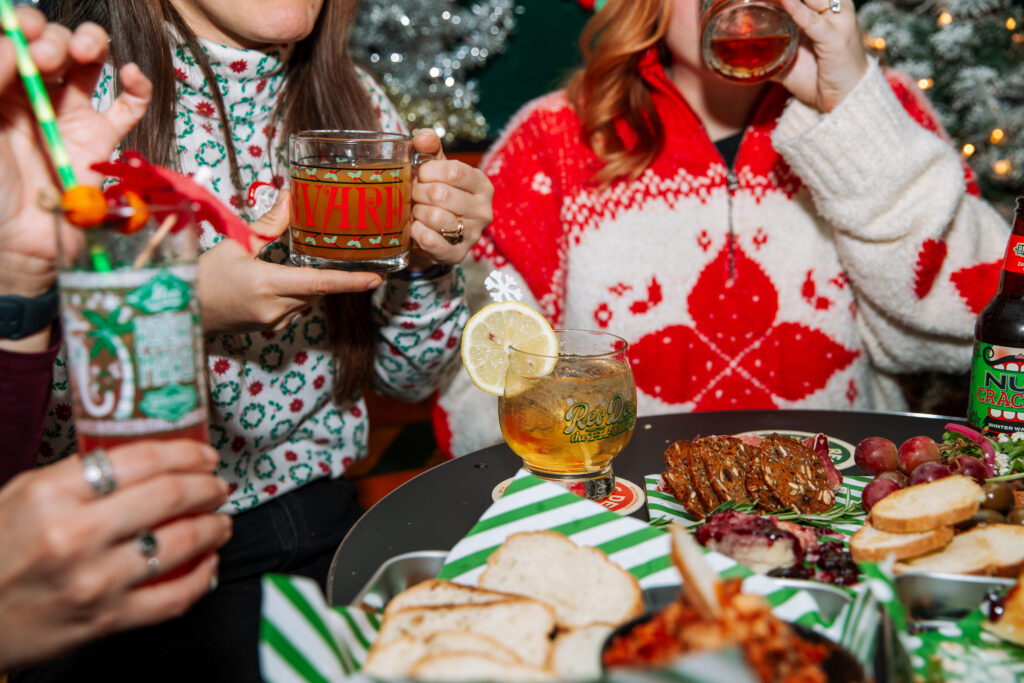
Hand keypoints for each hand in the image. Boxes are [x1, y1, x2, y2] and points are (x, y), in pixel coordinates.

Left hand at [0, 7, 151, 300]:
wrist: (19, 244)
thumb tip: (11, 43)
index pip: (16, 42)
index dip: (25, 28)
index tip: (26, 33)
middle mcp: (35, 97)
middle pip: (54, 45)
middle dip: (55, 38)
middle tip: (50, 56)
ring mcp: (71, 117)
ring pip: (91, 64)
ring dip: (92, 45)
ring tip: (87, 53)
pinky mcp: (101, 141)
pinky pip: (127, 107)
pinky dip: (136, 86)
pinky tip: (130, 74)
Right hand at [0, 440, 231, 670]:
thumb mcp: (22, 496)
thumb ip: (77, 474)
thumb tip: (139, 457)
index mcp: (52, 495)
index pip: (141, 460)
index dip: (186, 454)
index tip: (204, 455)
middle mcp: (75, 536)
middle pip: (170, 497)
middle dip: (208, 487)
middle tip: (218, 486)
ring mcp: (94, 580)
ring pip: (181, 543)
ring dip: (214, 527)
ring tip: (220, 521)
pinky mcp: (107, 620)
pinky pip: (175, 596)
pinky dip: (203, 576)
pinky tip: (208, 562)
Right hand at [198, 191, 383, 333]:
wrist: (181, 310)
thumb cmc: (202, 276)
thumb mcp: (235, 243)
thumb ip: (270, 225)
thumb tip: (292, 198)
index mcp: (266, 285)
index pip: (319, 284)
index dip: (351, 282)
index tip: (376, 279)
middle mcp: (274, 308)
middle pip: (317, 290)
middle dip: (329, 274)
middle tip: (345, 255)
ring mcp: (274, 322)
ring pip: (308, 300)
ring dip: (310, 283)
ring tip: (304, 263)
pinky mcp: (271, 328)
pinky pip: (296, 309)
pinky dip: (298, 294)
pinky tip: (285, 280)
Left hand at [407, 129, 492, 268]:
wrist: (435, 231)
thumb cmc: (436, 191)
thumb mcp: (435, 166)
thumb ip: (428, 146)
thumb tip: (422, 138)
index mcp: (482, 184)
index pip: (453, 171)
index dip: (428, 171)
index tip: (421, 175)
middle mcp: (484, 210)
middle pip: (441, 194)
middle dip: (418, 193)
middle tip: (414, 195)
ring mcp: (473, 234)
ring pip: (435, 217)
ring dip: (416, 213)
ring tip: (416, 212)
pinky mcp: (458, 255)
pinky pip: (431, 241)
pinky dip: (416, 232)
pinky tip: (415, 228)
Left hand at [773, 0, 868, 112]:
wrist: (847, 100)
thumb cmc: (820, 79)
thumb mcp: (789, 62)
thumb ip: (770, 54)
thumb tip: (742, 58)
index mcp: (824, 9)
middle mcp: (834, 9)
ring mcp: (837, 21)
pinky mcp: (836, 38)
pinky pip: (812, 21)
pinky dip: (797, 9)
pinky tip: (784, 0)